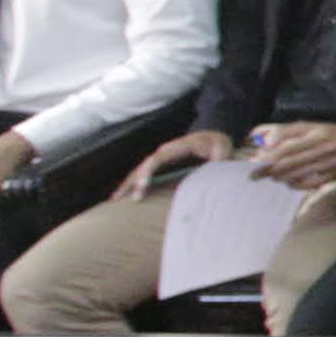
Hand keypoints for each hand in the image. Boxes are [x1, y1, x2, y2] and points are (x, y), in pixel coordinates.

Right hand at [119, 127, 236, 198]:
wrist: (212, 136)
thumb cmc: (216, 144)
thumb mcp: (221, 148)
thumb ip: (219, 158)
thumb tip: (217, 165)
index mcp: (176, 148)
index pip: (157, 159)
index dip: (148, 172)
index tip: (142, 186)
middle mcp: (164, 152)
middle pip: (143, 166)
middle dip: (133, 183)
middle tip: (126, 200)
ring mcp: (160, 158)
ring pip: (139, 171)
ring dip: (127, 185)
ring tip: (115, 200)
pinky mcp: (160, 165)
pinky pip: (142, 174)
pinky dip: (132, 184)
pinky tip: (123, 196)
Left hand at [250, 119, 335, 192]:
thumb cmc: (329, 132)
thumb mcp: (308, 126)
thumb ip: (284, 131)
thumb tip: (261, 139)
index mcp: (314, 132)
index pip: (286, 143)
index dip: (268, 152)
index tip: (254, 158)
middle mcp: (322, 146)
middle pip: (289, 160)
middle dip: (269, 168)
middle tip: (255, 174)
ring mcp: (328, 162)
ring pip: (297, 173)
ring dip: (279, 177)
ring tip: (271, 177)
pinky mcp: (334, 174)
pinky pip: (310, 183)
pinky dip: (295, 184)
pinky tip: (289, 182)